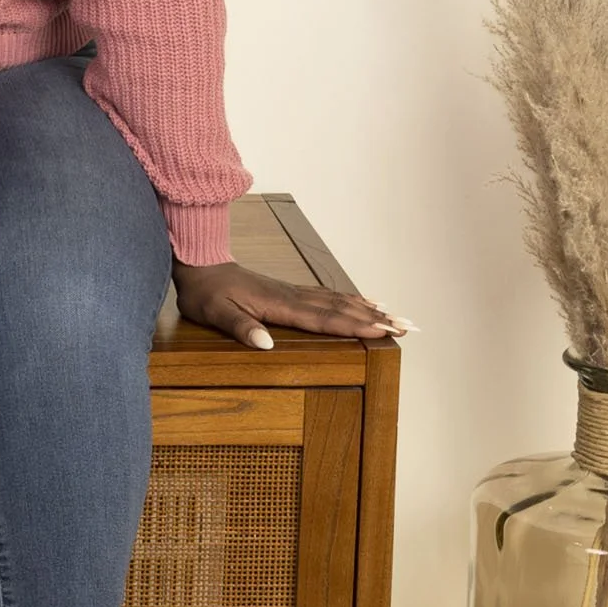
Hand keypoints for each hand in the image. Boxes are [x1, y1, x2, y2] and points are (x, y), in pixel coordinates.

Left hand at [172, 259, 411, 350]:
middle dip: (376, 319)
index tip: (383, 331)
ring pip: (339, 301)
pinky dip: (350, 300)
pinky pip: (328, 296)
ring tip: (397, 317)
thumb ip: (240, 327)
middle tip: (408, 327)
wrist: (199, 263)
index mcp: (279, 305)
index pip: (324, 319)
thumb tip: (265, 344)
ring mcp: (293, 292)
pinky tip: (365, 302)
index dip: (354, 326)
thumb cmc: (206, 293)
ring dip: (369, 310)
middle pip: (341, 309)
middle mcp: (293, 296)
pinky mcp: (290, 291)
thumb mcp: (215, 313)